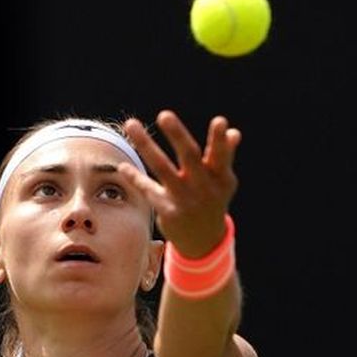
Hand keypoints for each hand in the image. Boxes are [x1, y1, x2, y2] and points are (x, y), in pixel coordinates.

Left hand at [118, 110, 241, 257]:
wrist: (204, 242)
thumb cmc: (212, 200)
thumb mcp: (222, 182)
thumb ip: (224, 156)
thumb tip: (233, 132)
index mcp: (222, 178)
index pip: (222, 156)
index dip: (220, 140)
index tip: (220, 120)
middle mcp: (204, 188)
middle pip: (190, 157)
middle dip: (178, 135)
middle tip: (164, 115)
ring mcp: (185, 200)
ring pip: (162, 168)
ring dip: (145, 145)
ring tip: (131, 124)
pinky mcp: (168, 211)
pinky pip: (149, 190)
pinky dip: (135, 178)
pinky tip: (123, 166)